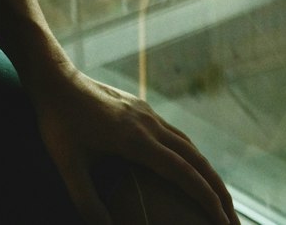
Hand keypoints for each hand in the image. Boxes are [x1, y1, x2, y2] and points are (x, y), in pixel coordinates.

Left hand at [28, 66, 239, 224]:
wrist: (52, 76)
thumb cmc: (57, 121)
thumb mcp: (67, 166)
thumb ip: (87, 202)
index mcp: (136, 139)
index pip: (184, 173)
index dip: (207, 199)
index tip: (223, 223)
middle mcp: (149, 124)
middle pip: (197, 160)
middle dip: (219, 192)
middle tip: (232, 222)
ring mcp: (146, 113)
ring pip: (189, 145)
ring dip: (207, 173)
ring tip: (218, 200)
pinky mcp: (140, 108)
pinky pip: (175, 135)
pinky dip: (191, 157)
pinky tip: (188, 170)